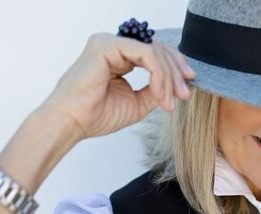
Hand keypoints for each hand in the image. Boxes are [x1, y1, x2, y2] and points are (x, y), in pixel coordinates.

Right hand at [37, 32, 194, 139]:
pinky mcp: (108, 45)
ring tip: (170, 99)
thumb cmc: (96, 115)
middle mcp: (114, 46)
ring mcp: (110, 43)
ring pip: (155, 52)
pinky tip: (160, 93)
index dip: (175, 69)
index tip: (187, 88)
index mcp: (119, 57)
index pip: (154, 54)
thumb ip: (156, 92)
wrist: (73, 123)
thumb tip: (177, 88)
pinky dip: (159, 74)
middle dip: (176, 73)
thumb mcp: (138, 103)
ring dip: (169, 77)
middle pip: (158, 49)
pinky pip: (146, 54)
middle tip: (184, 94)